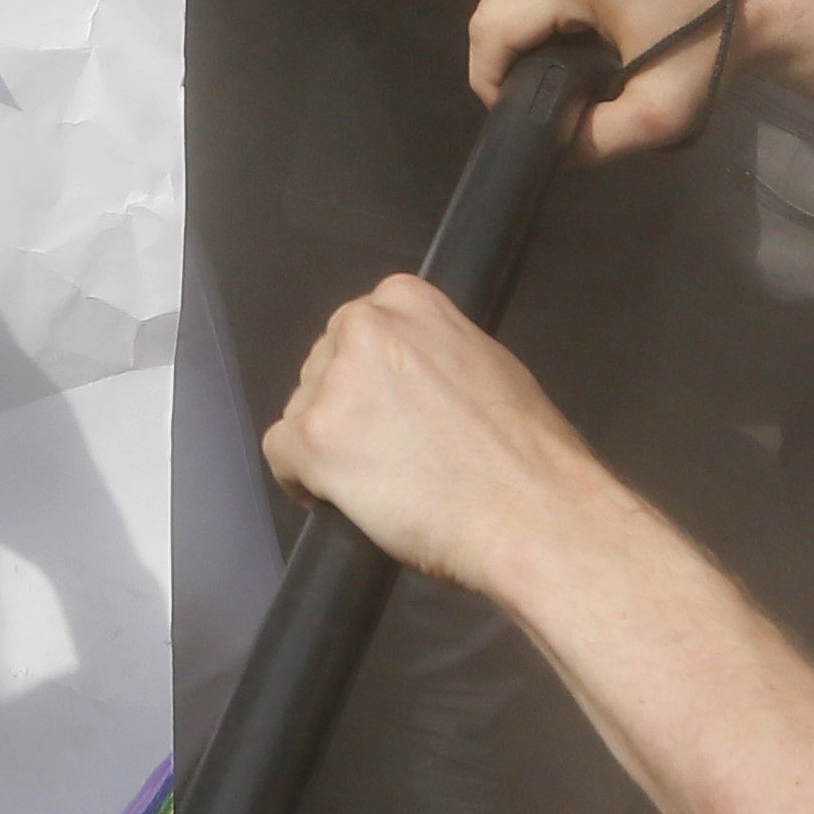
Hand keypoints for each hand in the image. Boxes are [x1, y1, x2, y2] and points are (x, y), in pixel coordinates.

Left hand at [265, 273, 640, 601]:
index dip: (368, 375)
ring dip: (328, 445)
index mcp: (407, 301)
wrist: (532, 512)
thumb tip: (410, 377)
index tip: (384, 407)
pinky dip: (302, 482)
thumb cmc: (527, 451)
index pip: (359, 329)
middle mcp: (363, 329)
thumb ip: (434, 353)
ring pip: (303, 410)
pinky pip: (281, 456)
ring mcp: (334, 383)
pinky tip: (337, 500)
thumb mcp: (486, 363)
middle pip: (324, 366)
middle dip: (344, 406)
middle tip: (383, 452)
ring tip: (377, 483)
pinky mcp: (313, 439)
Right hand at [469, 0, 740, 163]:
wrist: (760, 1)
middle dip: (506, 49)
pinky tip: (569, 11)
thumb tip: (546, 144)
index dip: (489, 78)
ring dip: (520, 16)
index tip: (514, 107)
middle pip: (494, 0)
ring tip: (555, 50)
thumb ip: (590, 141)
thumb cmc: (708, 55)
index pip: (491, 28)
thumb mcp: (654, 116)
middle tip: (538, 84)